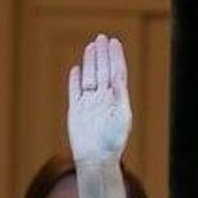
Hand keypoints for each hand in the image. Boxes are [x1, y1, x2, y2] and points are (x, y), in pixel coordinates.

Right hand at [66, 34, 131, 167]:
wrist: (96, 159)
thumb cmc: (112, 141)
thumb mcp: (122, 116)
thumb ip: (120, 95)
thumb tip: (117, 76)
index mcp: (117, 100)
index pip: (117, 73)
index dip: (116, 57)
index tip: (115, 43)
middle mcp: (103, 99)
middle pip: (102, 71)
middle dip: (102, 54)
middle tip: (102, 38)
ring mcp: (89, 104)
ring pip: (89, 77)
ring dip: (90, 62)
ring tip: (91, 46)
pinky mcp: (76, 111)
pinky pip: (74, 92)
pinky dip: (75, 80)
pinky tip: (76, 69)